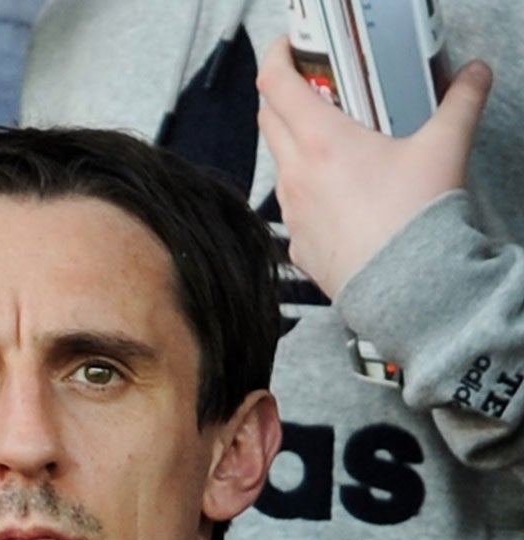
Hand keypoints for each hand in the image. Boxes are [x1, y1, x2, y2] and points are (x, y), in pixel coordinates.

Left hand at [258, 35, 493, 298]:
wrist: (406, 288)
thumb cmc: (415, 219)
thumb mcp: (445, 147)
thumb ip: (461, 102)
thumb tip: (475, 74)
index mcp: (321, 142)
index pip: (275, 85)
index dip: (276, 57)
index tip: (287, 47)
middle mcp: (295, 174)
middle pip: (269, 120)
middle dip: (283, 95)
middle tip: (312, 86)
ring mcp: (291, 212)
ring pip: (279, 163)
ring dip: (294, 143)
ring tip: (329, 138)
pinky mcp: (297, 243)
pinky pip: (292, 205)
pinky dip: (305, 187)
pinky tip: (336, 190)